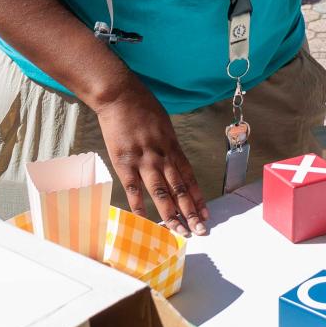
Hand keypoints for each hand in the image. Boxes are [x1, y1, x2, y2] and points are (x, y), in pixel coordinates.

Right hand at [90, 76, 208, 235]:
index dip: (198, 198)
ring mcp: (143, 160)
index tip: (206, 214)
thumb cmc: (142, 106)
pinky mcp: (124, 162)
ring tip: (179, 231)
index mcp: (173, 146)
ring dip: (171, 214)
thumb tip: (175, 162)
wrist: (119, 96)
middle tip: (199, 230)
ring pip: (161, 192)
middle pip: (179, 189)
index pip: (189, 178)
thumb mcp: (164, 124)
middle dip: (190, 211)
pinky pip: (133, 188)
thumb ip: (169, 146)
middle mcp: (162, 156)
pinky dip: (139, 205)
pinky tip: (145, 220)